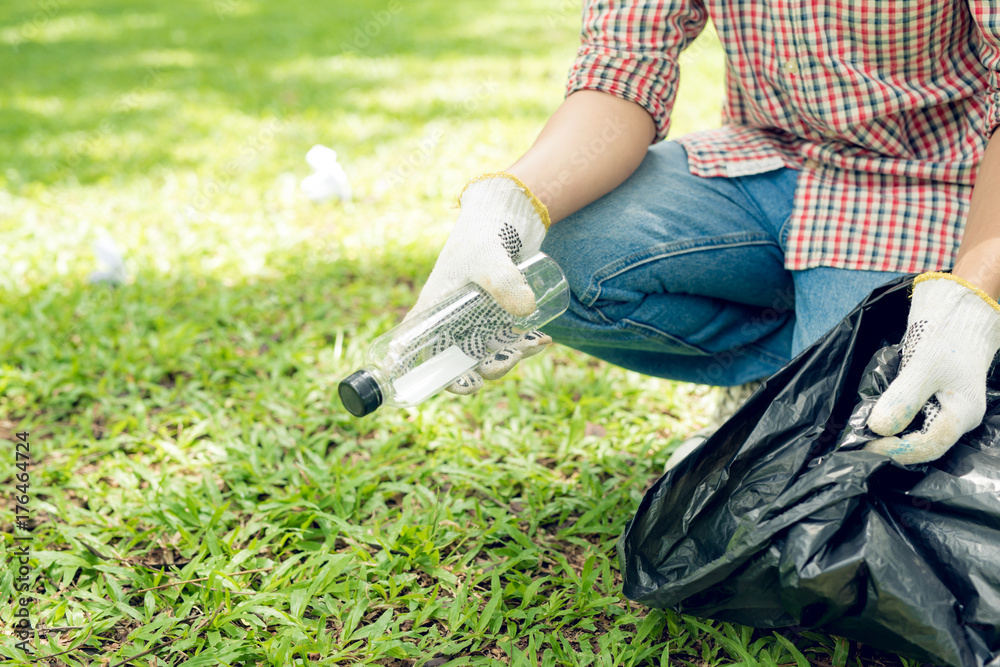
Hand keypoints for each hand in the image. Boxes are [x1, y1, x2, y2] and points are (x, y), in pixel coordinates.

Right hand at [407, 172, 552, 393]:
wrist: (508, 213)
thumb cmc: (483, 233)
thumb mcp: (488, 259)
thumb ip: (504, 283)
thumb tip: (527, 312)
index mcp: (433, 309)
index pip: (413, 347)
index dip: (414, 371)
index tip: (423, 385)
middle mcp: (452, 318)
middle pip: (457, 360)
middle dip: (479, 373)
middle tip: (503, 364)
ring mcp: (477, 317)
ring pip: (487, 354)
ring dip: (508, 359)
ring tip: (533, 346)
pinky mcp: (500, 312)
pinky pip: (510, 340)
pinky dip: (525, 345)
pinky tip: (544, 340)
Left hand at [864, 272, 999, 463]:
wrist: (957, 314)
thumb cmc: (946, 337)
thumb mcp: (922, 366)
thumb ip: (903, 398)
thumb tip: (879, 428)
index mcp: (963, 415)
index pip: (928, 446)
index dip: (896, 450)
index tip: (867, 445)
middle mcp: (959, 419)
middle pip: (924, 445)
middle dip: (892, 446)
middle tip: (862, 443)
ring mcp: (949, 411)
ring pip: (918, 434)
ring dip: (892, 436)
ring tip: (865, 435)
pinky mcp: (937, 402)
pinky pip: (916, 420)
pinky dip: (897, 422)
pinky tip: (878, 419)